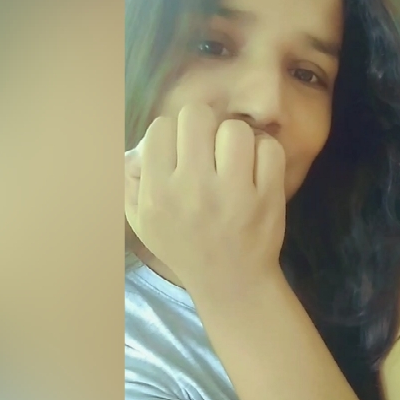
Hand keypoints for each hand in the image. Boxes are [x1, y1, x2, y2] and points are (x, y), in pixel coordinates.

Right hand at [125, 104, 286, 295]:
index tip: (180, 152)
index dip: (172, 134)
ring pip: (235, 128)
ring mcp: (235, 193)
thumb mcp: (142, 221)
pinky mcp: (269, 196)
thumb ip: (131, 181)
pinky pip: (269, 147)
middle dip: (203, 128)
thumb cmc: (184, 246)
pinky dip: (264, 153)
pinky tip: (256, 169)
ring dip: (234, 139)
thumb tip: (139, 147)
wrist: (231, 282)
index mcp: (159, 193)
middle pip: (197, 116)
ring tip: (234, 159)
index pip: (161, 127)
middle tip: (208, 150)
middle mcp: (194, 189)